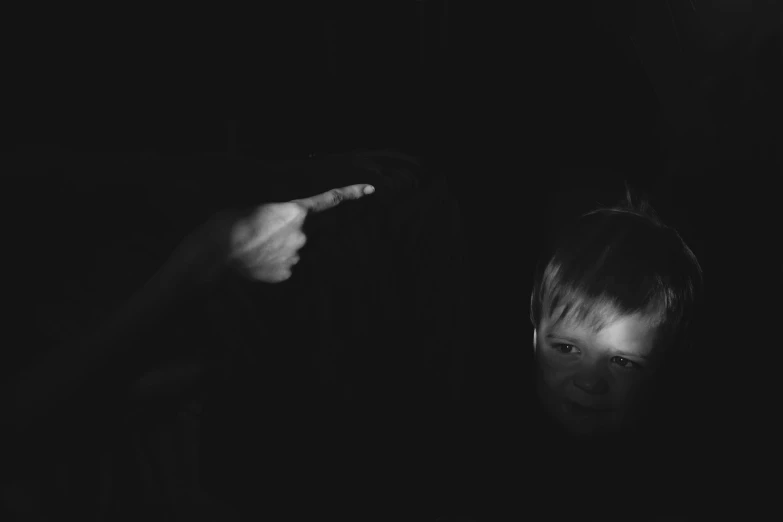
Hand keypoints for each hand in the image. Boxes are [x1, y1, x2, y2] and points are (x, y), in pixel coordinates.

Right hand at [225, 183, 375, 282]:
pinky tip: (254, 263)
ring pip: (294, 250)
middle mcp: (302, 234)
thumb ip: (276, 216)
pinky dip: (272, 265)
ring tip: (251, 249)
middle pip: (303, 231)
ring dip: (277, 249)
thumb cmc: (227, 225)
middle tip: (259, 234)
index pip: (329, 199)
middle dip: (287, 233)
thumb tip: (278, 229)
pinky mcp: (287, 274)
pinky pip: (285, 267)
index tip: (370, 189)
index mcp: (294, 211)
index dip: (352, 193)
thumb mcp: (254, 208)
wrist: (214, 256)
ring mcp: (296, 256)